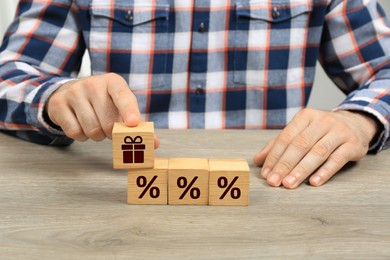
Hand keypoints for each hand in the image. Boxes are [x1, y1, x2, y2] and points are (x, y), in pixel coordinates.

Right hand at [46, 73, 158, 146]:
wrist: (70, 92)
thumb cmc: (103, 102)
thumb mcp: (121, 107)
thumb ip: (138, 125)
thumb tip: (153, 144)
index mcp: (113, 82)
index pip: (123, 95)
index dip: (129, 110)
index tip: (133, 123)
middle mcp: (93, 84)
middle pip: (108, 122)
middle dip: (112, 133)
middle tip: (110, 130)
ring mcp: (74, 92)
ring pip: (92, 129)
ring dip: (97, 136)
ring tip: (96, 126)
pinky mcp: (59, 104)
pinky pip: (74, 132)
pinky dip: (81, 136)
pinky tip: (82, 126)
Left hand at [253, 108, 378, 188]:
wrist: (356, 123)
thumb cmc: (322, 131)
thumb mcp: (301, 132)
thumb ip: (279, 145)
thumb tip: (257, 161)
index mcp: (305, 116)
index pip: (286, 138)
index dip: (274, 156)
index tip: (265, 174)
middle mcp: (322, 121)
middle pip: (300, 145)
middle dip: (284, 165)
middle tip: (274, 181)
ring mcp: (339, 132)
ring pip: (317, 152)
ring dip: (301, 170)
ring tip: (289, 184)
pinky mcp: (353, 144)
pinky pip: (337, 159)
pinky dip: (325, 172)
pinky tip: (314, 182)